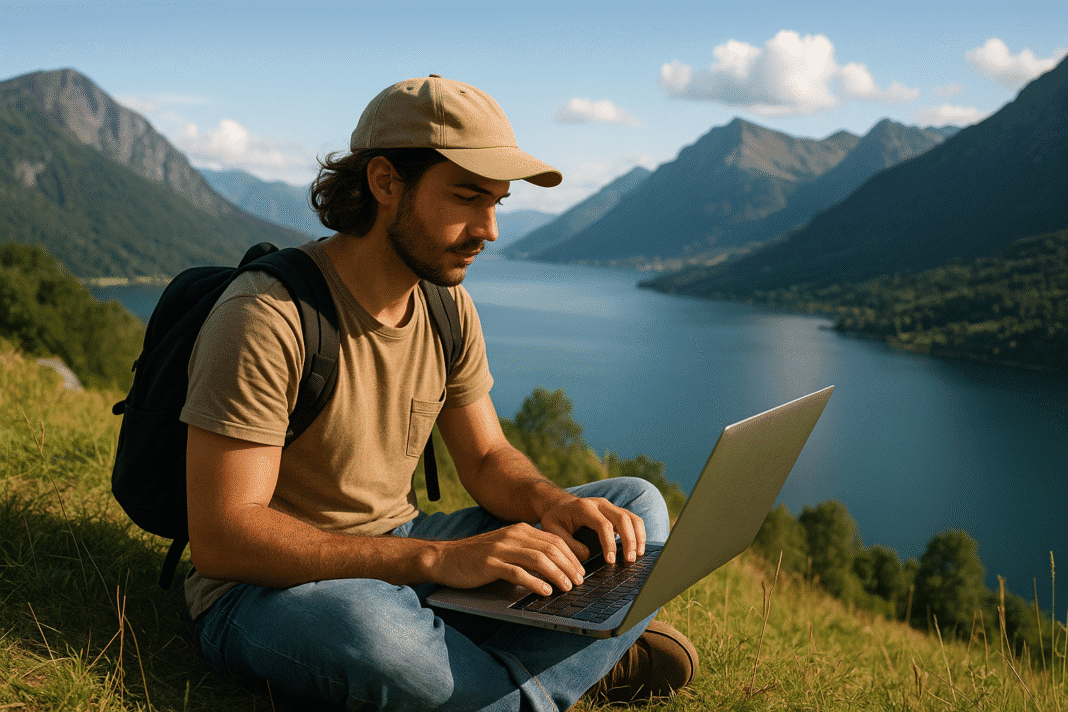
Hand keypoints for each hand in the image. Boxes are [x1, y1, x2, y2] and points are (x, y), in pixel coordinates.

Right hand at [428, 523, 584, 595]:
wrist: (445, 558)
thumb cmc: (477, 558)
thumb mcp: (505, 547)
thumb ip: (526, 551)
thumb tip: (554, 566)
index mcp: (520, 530)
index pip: (554, 540)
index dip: (572, 556)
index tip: (581, 571)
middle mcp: (513, 535)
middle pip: (550, 548)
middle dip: (569, 566)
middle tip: (579, 582)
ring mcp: (501, 548)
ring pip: (538, 559)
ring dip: (557, 574)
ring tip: (567, 587)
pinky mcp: (490, 563)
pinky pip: (517, 572)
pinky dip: (534, 582)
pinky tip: (544, 591)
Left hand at [540, 495, 646, 564]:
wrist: (559, 505)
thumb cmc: (555, 519)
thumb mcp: (551, 529)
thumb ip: (567, 543)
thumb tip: (586, 555)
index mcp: (584, 507)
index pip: (603, 524)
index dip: (609, 544)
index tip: (610, 561)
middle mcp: (600, 503)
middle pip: (622, 519)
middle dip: (629, 540)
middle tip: (630, 560)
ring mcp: (610, 506)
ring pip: (631, 517)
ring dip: (638, 536)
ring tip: (638, 555)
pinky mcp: (615, 511)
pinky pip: (633, 519)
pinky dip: (639, 533)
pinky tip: (638, 547)